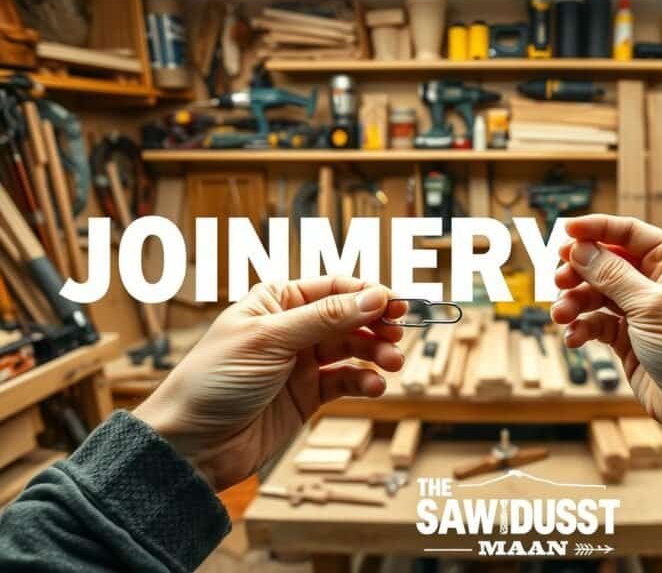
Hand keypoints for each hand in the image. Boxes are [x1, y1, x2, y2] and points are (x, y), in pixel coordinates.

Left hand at [133, 277, 405, 490]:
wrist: (192, 445)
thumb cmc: (214, 381)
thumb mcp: (270, 340)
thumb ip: (325, 318)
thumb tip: (374, 297)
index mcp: (275, 302)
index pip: (332, 288)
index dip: (366, 294)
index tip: (395, 303)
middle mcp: (291, 329)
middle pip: (348, 318)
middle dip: (376, 324)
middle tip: (398, 335)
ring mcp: (301, 363)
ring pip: (352, 349)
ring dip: (375, 353)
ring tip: (392, 363)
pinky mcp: (308, 396)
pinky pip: (346, 382)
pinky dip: (364, 382)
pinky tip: (373, 386)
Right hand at [550, 215, 661, 504]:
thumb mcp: (654, 307)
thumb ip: (613, 275)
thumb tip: (582, 248)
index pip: (628, 232)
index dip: (595, 228)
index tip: (565, 229)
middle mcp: (656, 282)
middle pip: (605, 261)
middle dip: (579, 269)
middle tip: (559, 279)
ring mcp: (641, 310)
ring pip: (595, 292)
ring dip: (574, 302)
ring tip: (562, 316)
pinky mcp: (628, 338)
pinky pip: (595, 322)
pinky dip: (581, 327)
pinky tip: (574, 337)